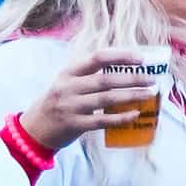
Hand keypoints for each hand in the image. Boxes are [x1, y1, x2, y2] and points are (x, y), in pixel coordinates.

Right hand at [19, 54, 155, 157]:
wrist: (32, 129)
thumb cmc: (58, 102)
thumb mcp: (67, 83)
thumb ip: (90, 76)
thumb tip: (129, 68)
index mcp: (68, 73)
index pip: (97, 58)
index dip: (121, 56)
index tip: (141, 58)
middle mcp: (68, 88)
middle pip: (105, 80)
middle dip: (132, 78)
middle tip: (152, 79)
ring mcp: (70, 107)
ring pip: (106, 99)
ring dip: (132, 95)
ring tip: (150, 93)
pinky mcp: (74, 125)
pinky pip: (102, 120)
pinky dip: (121, 117)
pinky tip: (135, 114)